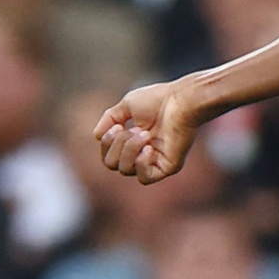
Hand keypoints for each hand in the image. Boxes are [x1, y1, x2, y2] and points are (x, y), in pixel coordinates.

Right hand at [95, 78, 209, 183]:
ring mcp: (155, 162)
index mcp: (132, 142)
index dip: (107, 142)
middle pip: (112, 164)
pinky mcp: (168, 167)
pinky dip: (141, 163)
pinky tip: (149, 147)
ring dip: (130, 149)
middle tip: (134, 129)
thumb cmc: (158, 100)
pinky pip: (144, 178)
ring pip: (125, 170)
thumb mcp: (125, 106)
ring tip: (145, 134)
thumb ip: (109, 120)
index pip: (108, 155)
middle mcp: (143, 154)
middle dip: (117, 145)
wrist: (181, 101)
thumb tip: (96, 136)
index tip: (118, 125)